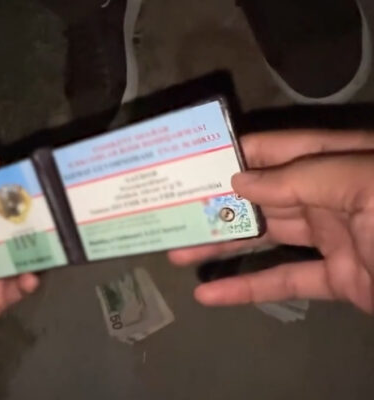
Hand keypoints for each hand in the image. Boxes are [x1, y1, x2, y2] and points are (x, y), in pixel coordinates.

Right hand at [168, 130, 373, 313]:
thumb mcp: (362, 185)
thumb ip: (301, 179)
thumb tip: (240, 181)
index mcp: (338, 162)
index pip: (277, 150)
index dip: (234, 154)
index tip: (191, 161)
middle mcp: (330, 195)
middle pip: (262, 196)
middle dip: (217, 204)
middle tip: (173, 210)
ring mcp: (334, 239)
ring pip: (265, 239)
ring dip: (221, 245)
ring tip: (177, 251)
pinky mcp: (337, 280)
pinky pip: (285, 281)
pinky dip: (246, 289)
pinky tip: (208, 295)